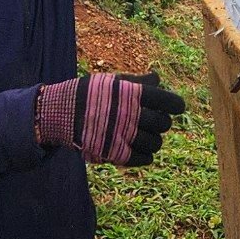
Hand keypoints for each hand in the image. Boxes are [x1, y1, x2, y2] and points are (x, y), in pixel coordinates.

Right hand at [36, 72, 185, 165]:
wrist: (61, 112)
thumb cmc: (90, 93)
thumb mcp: (113, 81)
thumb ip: (138, 82)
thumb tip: (158, 79)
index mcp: (133, 94)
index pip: (167, 102)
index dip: (176, 105)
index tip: (178, 107)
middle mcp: (131, 115)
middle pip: (163, 124)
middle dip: (163, 123)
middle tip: (157, 121)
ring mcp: (123, 135)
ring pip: (155, 144)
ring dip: (155, 140)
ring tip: (148, 136)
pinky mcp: (115, 152)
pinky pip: (142, 159)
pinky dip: (146, 156)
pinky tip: (143, 151)